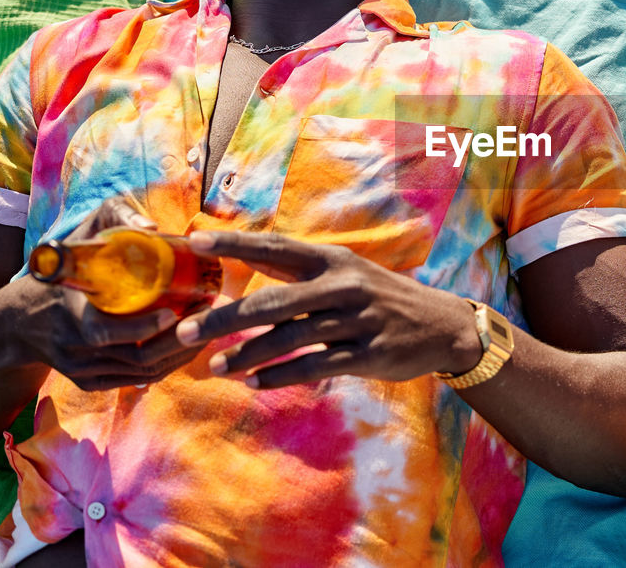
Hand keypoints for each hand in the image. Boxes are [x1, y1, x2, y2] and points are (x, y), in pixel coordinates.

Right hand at [12, 198, 200, 389]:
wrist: (19, 321)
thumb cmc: (59, 272)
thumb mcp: (78, 239)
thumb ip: (112, 218)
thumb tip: (152, 227)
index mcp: (68, 314)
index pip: (106, 331)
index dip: (144, 326)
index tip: (175, 311)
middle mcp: (74, 348)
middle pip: (136, 357)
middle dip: (179, 340)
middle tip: (206, 315)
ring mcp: (82, 370)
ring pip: (142, 372)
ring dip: (180, 354)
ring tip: (206, 328)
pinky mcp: (90, 383)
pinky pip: (136, 380)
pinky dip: (167, 367)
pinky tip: (188, 348)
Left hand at [174, 231, 480, 388]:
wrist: (441, 326)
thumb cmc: (380, 299)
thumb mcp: (347, 274)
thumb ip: (300, 276)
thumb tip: (242, 273)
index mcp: (333, 260)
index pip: (275, 247)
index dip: (234, 243)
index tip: (193, 240)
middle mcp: (343, 286)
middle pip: (272, 302)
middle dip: (224, 317)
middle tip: (184, 332)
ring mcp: (357, 321)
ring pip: (289, 339)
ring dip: (246, 355)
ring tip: (214, 368)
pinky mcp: (368, 354)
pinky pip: (313, 367)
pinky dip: (279, 377)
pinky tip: (253, 384)